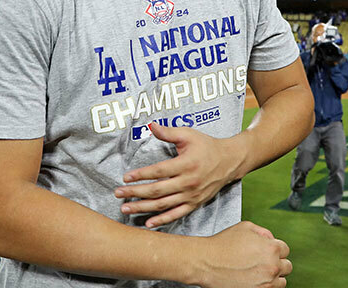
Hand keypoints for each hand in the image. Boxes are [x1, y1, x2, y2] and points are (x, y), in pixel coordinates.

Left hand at [115, 122, 239, 227]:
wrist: (229, 162)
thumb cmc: (206, 146)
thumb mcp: (188, 135)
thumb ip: (168, 132)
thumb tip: (151, 125)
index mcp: (186, 164)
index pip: (159, 171)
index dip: (141, 175)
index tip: (126, 177)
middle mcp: (188, 182)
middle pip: (157, 190)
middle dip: (135, 193)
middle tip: (118, 193)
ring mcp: (191, 195)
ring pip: (163, 205)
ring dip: (143, 208)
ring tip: (126, 209)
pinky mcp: (194, 204)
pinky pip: (176, 214)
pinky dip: (162, 220)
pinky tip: (148, 223)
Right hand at [195, 221, 290, 287]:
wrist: (206, 262)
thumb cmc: (223, 244)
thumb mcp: (244, 227)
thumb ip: (263, 232)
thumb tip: (271, 239)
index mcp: (271, 248)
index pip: (285, 249)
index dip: (275, 248)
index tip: (266, 251)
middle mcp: (272, 267)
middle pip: (287, 267)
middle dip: (276, 262)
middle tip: (263, 261)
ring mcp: (267, 283)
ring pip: (282, 282)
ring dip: (273, 276)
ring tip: (258, 271)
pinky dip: (265, 285)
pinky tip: (254, 279)